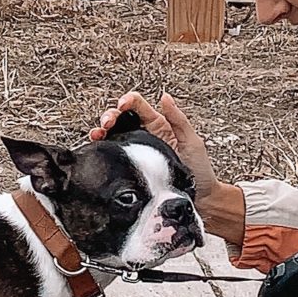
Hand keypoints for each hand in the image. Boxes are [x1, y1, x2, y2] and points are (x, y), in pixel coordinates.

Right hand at [92, 90, 219, 200]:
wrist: (199, 199)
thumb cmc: (199, 170)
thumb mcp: (192, 141)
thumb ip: (178, 119)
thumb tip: (164, 97)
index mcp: (159, 125)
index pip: (139, 106)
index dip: (129, 101)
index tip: (123, 104)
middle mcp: (145, 135)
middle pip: (121, 118)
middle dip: (110, 115)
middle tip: (107, 122)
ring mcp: (136, 151)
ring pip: (113, 134)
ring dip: (102, 130)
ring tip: (98, 133)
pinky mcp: (131, 167)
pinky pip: (114, 155)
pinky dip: (102, 148)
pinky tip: (98, 146)